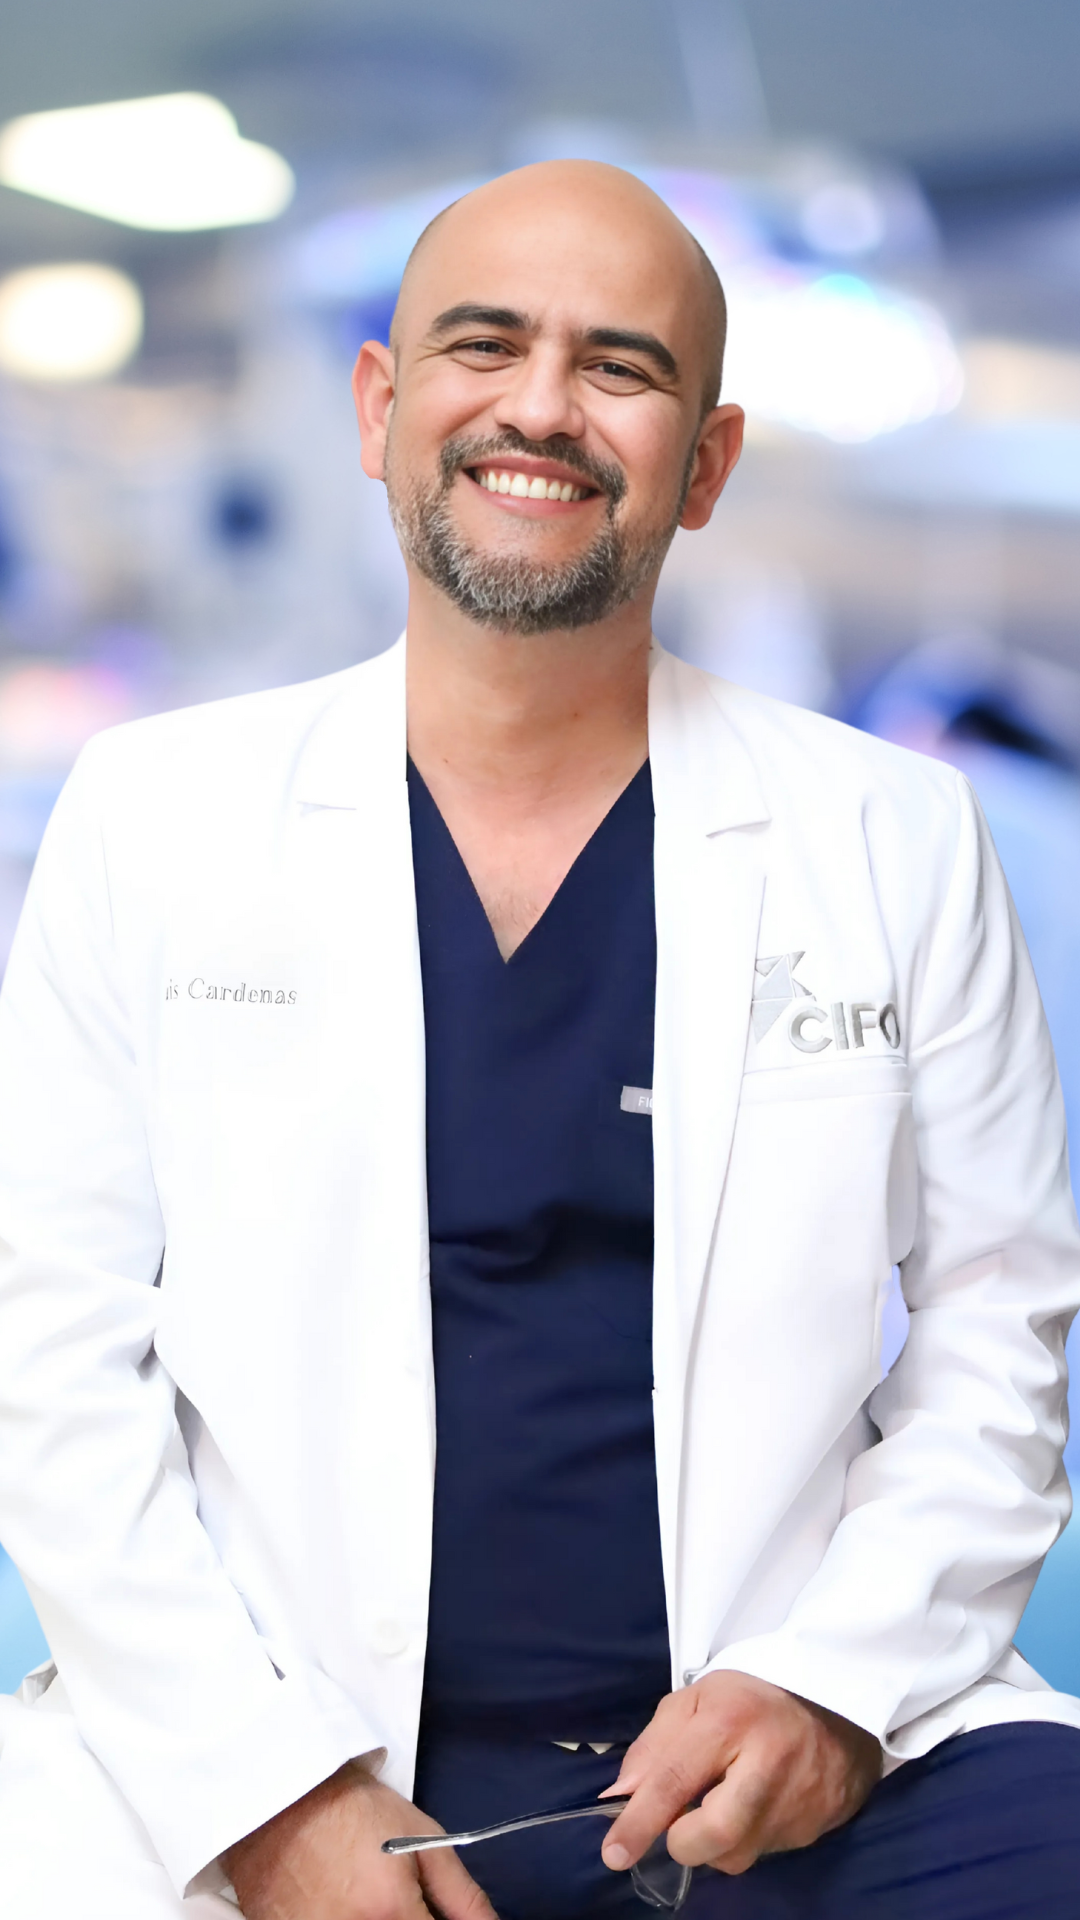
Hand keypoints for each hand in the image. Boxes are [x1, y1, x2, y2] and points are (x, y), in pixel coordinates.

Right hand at [222, 1761, 497, 1919]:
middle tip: (398, 1898)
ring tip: (368, 1895)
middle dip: (410, 1918)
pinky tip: (340, 1901)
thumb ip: (462, 1896)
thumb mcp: (423, 1840)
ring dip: (376, 1917)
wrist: (282, 1794)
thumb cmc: (354, 1810)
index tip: (430, 1911)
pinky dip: (344, 1919)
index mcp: (390, 1913)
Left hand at [600, 1671, 880, 1877]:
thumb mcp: (698, 1698)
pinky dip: (746, 1840)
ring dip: (714, 1844)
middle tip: (679, 1826)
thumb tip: (621, 1797)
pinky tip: (751, 1809)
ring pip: (739, 1854)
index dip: (639, 1821)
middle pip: (716, 1833)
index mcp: (730, 1720)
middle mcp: (766, 1764)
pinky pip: (765, 1852)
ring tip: (720, 1806)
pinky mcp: (816, 1826)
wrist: (838, 1702)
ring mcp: (797, 1800)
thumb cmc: (754, 1697)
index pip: (675, 1779)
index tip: (613, 1853)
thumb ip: (655, 1745)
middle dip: (684, 1843)